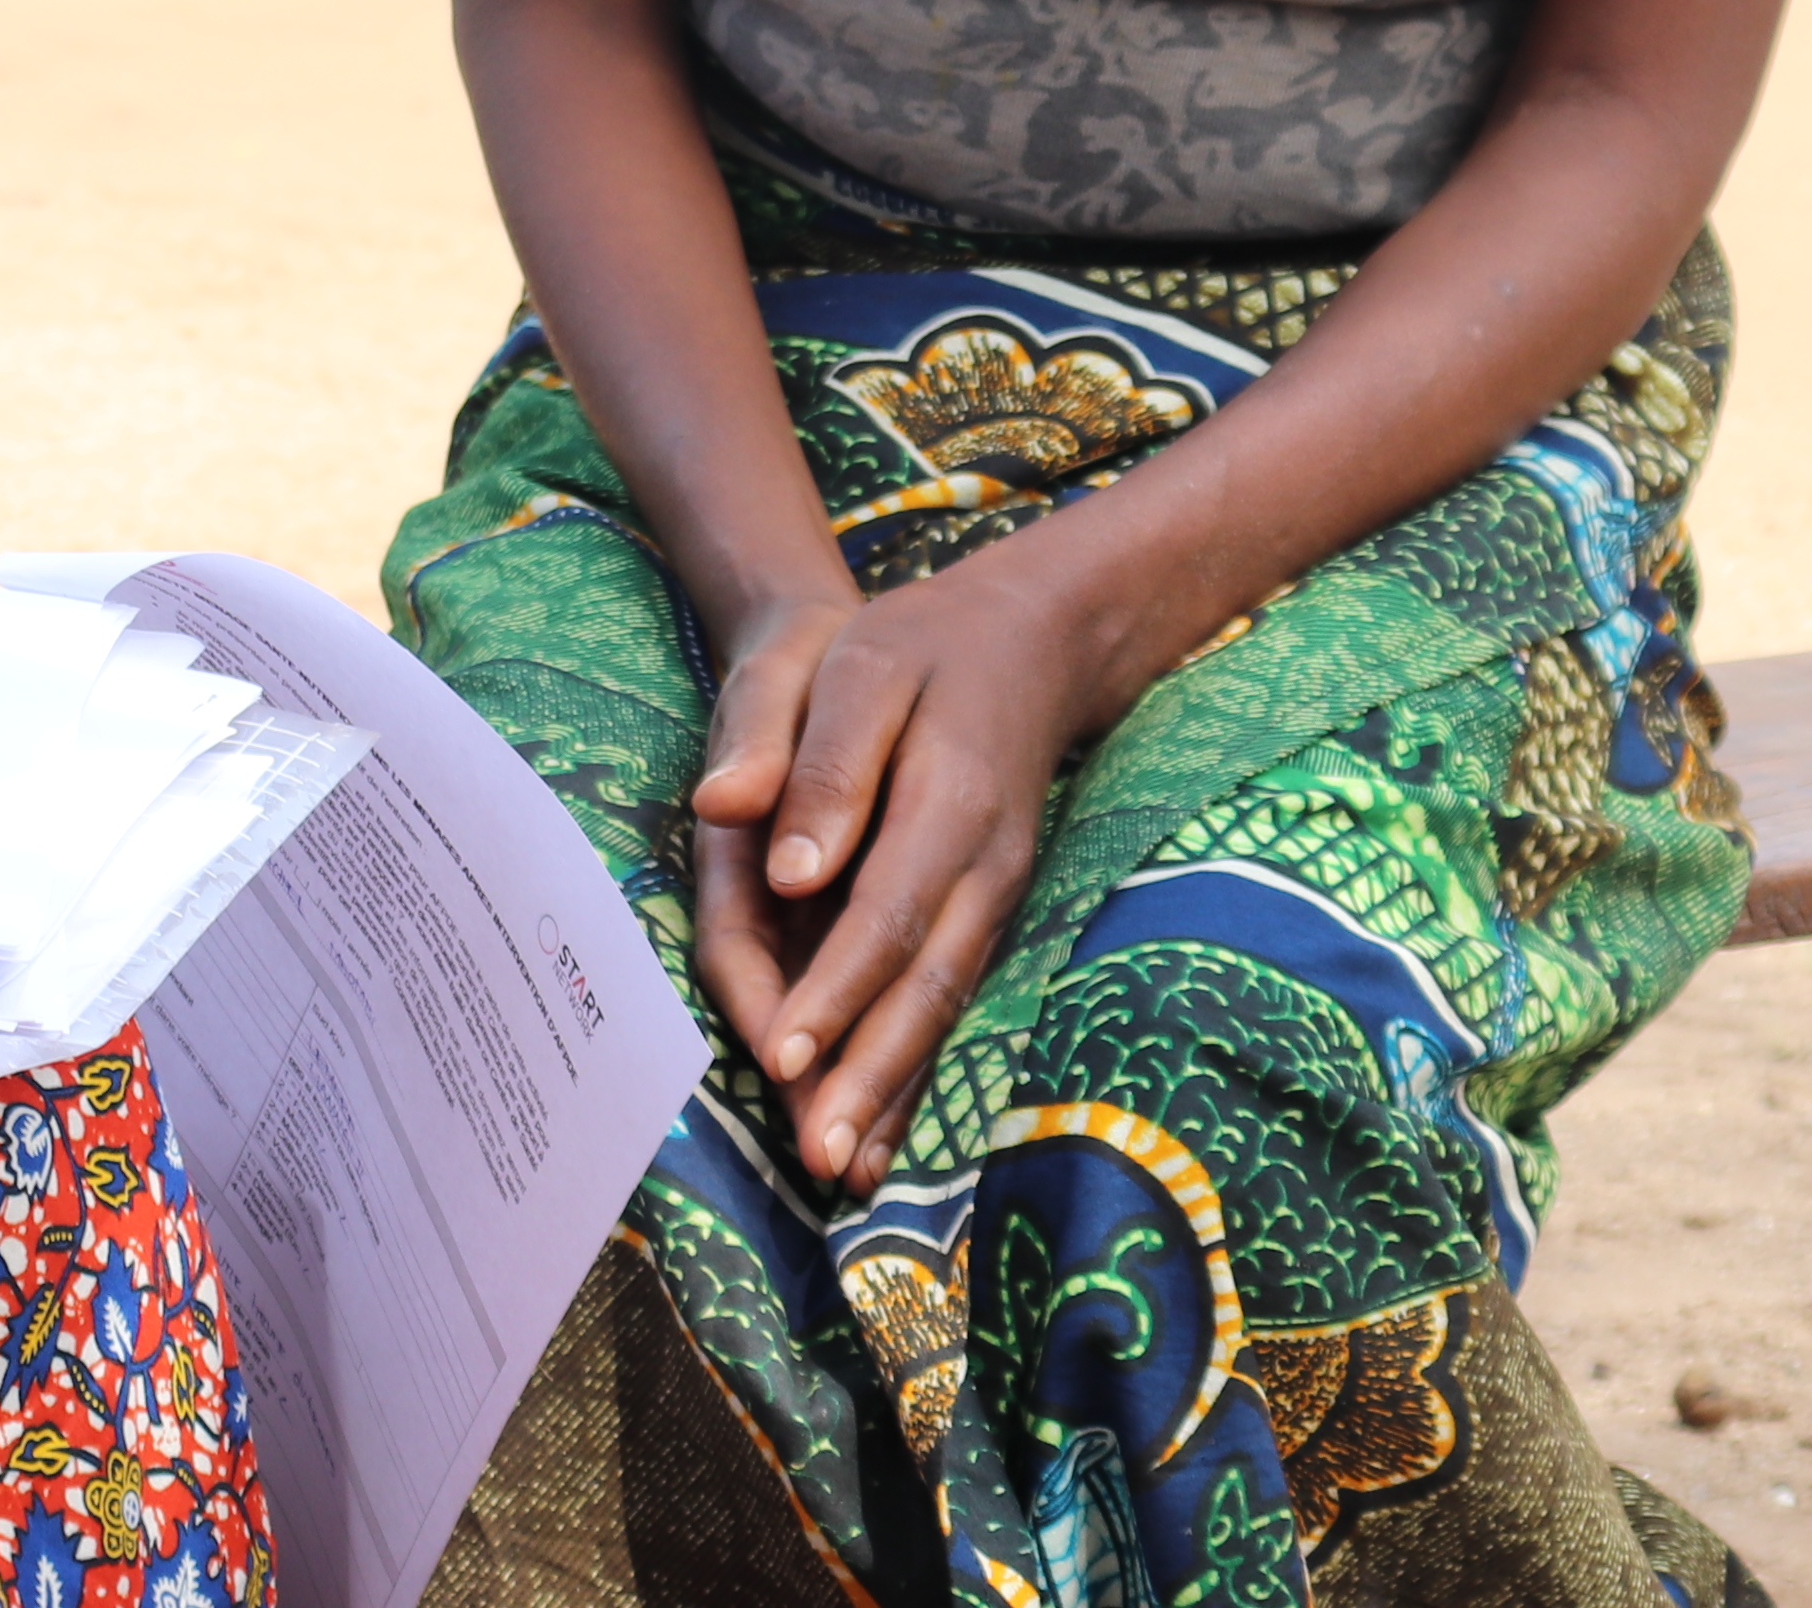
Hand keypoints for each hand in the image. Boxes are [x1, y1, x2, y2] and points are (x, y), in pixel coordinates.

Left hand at [684, 545, 1120, 1186]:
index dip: (834, 991)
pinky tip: (885, 1133)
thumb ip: (818, 759)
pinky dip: (917, 1067)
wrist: (1030, 640)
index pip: (884, 915)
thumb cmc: (920, 649)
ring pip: (942, 1007)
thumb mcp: (859, 667)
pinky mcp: (986, 912)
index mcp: (947, 805)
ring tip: (845, 1171)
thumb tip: (781, 862)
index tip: (785, 1057)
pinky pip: (949, 1000)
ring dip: (895, 1091)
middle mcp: (984, 869)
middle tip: (819, 1156)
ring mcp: (995, 897)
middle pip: (922, 985)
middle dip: (869, 1076)